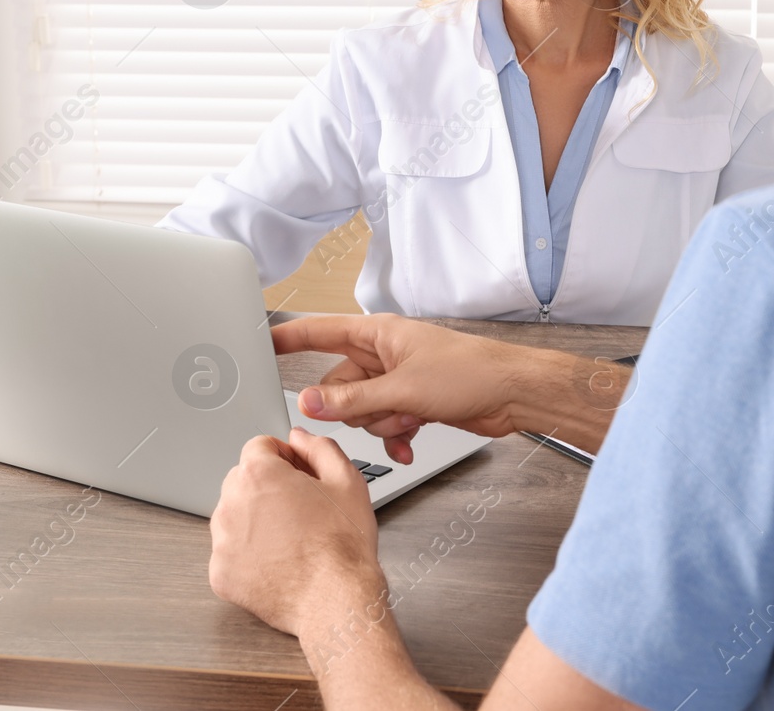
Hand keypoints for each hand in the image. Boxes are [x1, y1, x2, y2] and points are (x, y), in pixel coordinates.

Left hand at [209, 427, 383, 637]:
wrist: (336, 599)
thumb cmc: (344, 545)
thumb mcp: (347, 480)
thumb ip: (319, 447)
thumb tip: (300, 437)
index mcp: (258, 475)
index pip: (259, 447)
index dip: (284, 456)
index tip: (298, 473)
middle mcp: (231, 504)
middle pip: (242, 480)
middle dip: (267, 486)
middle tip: (300, 507)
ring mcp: (222, 542)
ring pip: (233, 515)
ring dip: (255, 519)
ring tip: (290, 537)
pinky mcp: (220, 574)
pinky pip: (230, 552)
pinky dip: (249, 554)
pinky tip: (278, 561)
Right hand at [272, 314, 545, 463]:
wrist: (513, 394)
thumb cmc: (471, 373)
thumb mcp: (404, 390)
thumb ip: (352, 400)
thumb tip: (311, 402)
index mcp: (378, 334)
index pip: (320, 332)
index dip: (289, 337)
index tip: (260, 342)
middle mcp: (384, 355)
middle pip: (338, 385)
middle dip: (355, 407)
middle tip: (381, 409)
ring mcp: (397, 380)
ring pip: (361, 410)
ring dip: (381, 423)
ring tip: (411, 418)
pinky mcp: (412, 403)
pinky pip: (383, 424)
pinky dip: (394, 436)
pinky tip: (410, 442)